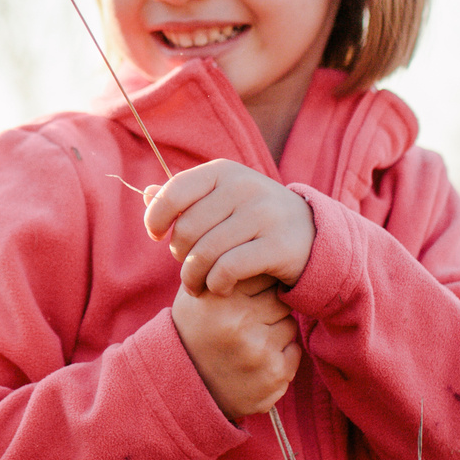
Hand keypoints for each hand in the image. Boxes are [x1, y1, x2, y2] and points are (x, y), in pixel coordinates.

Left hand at [143, 159, 315, 295]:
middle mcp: (245, 187)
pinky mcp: (279, 245)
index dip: (156, 217)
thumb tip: (146, 194)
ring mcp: (265, 214)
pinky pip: (228, 269)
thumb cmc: (255, 219)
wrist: (313, 236)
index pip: (175, 192)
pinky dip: (216, 284)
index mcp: (225, 171)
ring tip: (196, 286)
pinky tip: (219, 288)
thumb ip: (186, 198)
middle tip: (188, 268)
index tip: (156, 235)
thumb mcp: (222, 200)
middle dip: (180, 255)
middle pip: (187, 229)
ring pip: (205, 253)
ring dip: (193, 278)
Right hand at [171, 279, 300, 420]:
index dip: (255, 282)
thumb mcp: (195, 294)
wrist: (188, 388)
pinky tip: (256, 361)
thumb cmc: (195, 331)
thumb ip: (217, 265)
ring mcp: (258, 351)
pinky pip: (295, 351)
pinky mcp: (274, 375)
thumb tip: (239, 233)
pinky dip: (281, 355)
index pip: (259, 272)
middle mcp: (238, 323)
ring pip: (289, 325)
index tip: (247, 291)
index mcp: (217, 298)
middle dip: (268, 306)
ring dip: (275, 331)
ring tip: (248, 342)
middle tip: (247, 320)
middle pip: (279, 298)